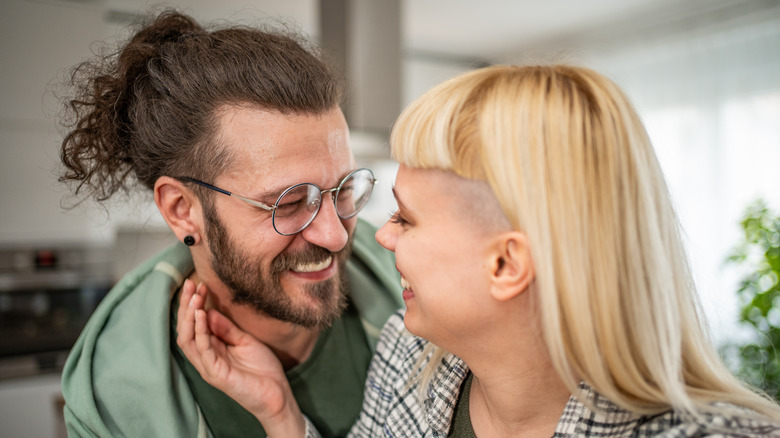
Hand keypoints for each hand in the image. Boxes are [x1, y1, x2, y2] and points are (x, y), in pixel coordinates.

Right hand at [176, 279, 305, 436]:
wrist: (277, 393)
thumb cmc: (262, 369)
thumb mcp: (244, 341)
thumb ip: (226, 328)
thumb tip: (208, 311)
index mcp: (210, 350)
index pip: (193, 324)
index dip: (193, 304)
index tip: (199, 284)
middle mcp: (205, 358)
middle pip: (185, 330)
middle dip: (186, 305)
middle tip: (190, 284)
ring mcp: (208, 366)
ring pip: (187, 339)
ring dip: (189, 315)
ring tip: (195, 296)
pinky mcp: (216, 374)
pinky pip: (203, 349)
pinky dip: (200, 330)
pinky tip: (202, 314)